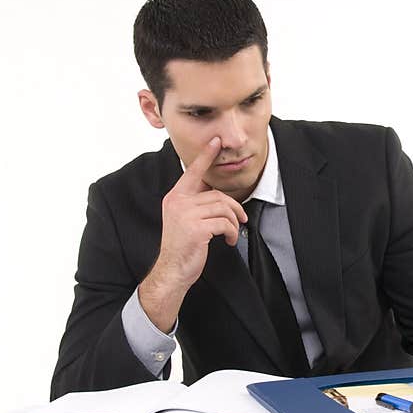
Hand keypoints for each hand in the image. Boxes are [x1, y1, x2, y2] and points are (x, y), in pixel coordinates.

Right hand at [151, 137, 247, 288]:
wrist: (172, 270)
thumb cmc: (182, 247)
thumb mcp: (185, 220)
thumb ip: (195, 204)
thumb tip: (217, 196)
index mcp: (175, 197)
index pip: (192, 171)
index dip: (206, 156)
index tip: (216, 141)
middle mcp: (178, 202)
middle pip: (218, 195)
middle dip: (234, 208)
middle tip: (241, 220)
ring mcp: (185, 214)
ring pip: (223, 208)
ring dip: (234, 223)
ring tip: (232, 234)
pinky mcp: (195, 228)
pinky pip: (224, 223)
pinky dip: (231, 232)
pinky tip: (228, 240)